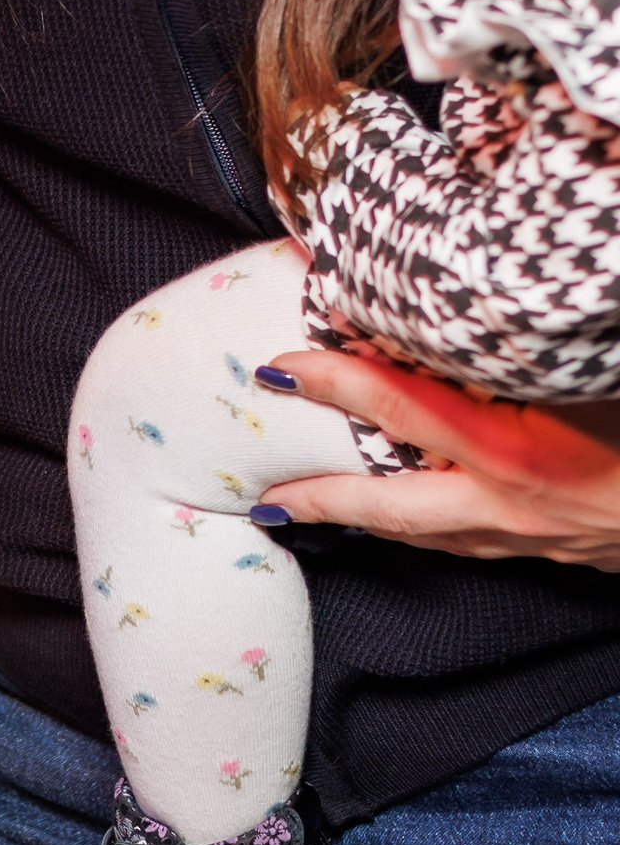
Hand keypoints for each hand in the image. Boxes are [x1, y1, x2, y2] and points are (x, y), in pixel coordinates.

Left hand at [256, 348, 619, 569]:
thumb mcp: (597, 377)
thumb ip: (535, 340)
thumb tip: (485, 290)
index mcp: (522, 451)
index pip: (401, 408)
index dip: (334, 381)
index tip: (276, 364)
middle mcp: (513, 504)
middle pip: (389, 508)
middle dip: (319, 500)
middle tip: (259, 493)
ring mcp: (534, 538)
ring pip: (427, 536)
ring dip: (366, 520)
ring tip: (305, 506)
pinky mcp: (558, 554)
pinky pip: (472, 546)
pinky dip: (427, 531)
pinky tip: (408, 520)